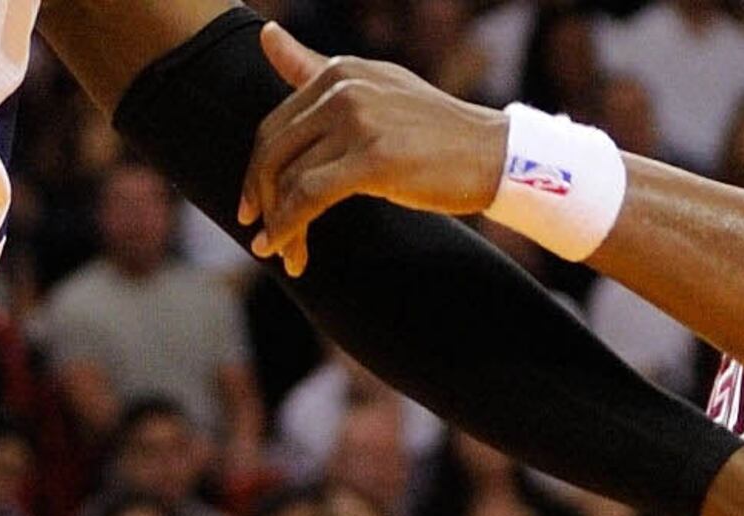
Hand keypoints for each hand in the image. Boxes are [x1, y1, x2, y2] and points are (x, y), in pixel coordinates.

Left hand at [245, 25, 509, 273]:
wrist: (493, 154)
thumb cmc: (432, 131)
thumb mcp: (373, 86)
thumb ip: (314, 67)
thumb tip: (265, 33)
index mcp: (341, 72)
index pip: (274, 127)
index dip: (257, 172)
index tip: (250, 205)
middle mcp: (346, 88)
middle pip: (273, 154)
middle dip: (261, 200)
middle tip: (259, 234)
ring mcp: (360, 121)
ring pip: (289, 181)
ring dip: (278, 225)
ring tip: (283, 254)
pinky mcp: (374, 158)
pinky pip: (308, 199)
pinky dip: (290, 229)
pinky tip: (290, 252)